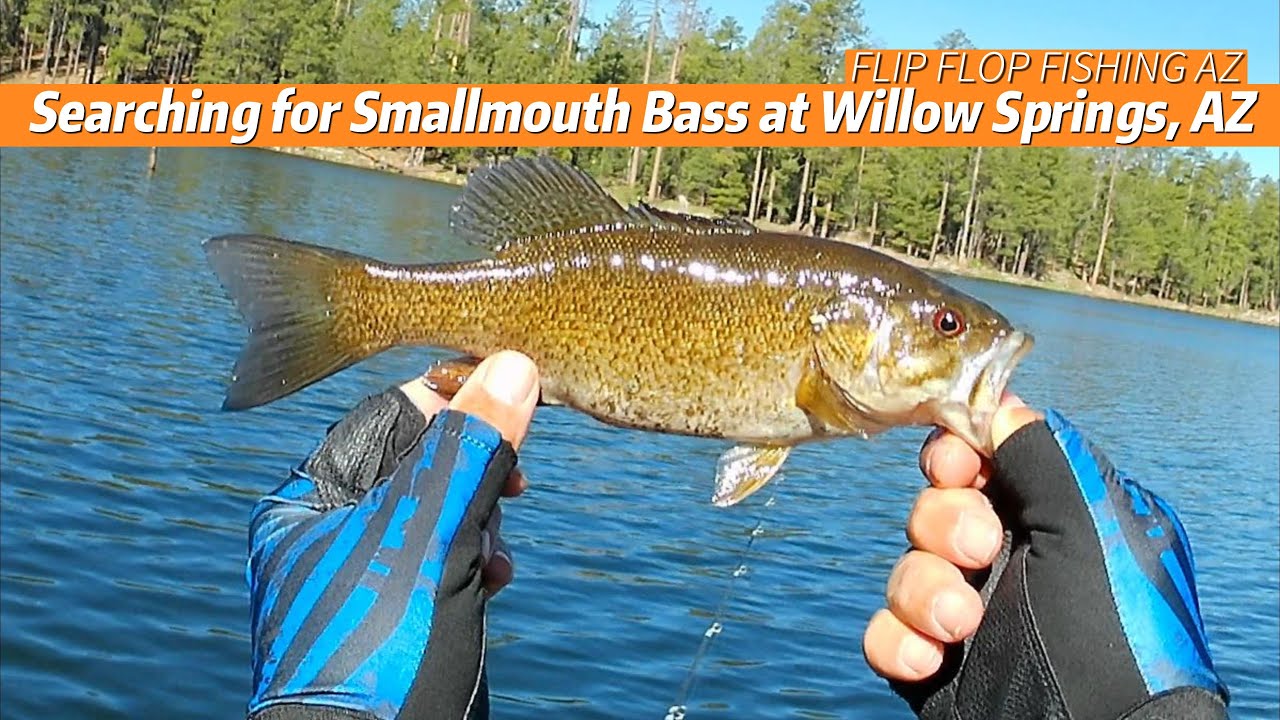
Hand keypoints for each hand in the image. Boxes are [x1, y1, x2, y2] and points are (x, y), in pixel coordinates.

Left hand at [246, 351, 539, 719]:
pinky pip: (447, 558)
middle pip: (424, 462)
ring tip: (493, 555)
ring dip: (484, 523)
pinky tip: (494, 579)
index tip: (514, 403)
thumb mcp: (428, 532)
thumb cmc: (379, 647)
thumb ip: (469, 446)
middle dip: (477, 477)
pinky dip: (478, 561)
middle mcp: (328, 532)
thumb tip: (512, 366)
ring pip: (444, 511)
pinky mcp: (401, 611)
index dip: (458, 404)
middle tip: (509, 493)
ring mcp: (366, 575)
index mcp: (305, 502)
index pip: (392, 416)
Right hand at [865, 396, 1228, 719]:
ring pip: (905, 569)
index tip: (959, 464)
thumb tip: (997, 408)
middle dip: (943, 523)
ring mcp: (966, 612)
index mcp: (1052, 519)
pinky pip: (883, 632)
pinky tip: (931, 659)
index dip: (957, 453)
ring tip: (962, 624)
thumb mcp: (1091, 527)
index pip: (983, 460)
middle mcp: (1007, 560)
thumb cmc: (1115, 632)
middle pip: (933, 506)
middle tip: (979, 551)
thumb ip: (1042, 456)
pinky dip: (897, 640)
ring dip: (924, 590)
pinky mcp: (933, 663)